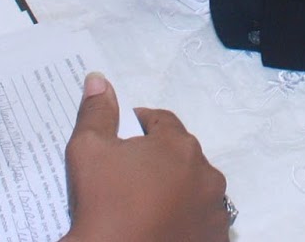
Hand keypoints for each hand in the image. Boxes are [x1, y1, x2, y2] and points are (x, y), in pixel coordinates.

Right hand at [62, 73, 230, 241]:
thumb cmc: (103, 204)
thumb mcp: (88, 151)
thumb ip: (97, 112)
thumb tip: (99, 80)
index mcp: (179, 146)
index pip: (161, 122)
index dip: (139, 126)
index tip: (122, 138)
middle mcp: (207, 175)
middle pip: (181, 156)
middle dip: (159, 160)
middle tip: (130, 176)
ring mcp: (215, 211)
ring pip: (195, 189)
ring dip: (177, 190)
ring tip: (147, 205)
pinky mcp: (216, 239)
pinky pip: (203, 220)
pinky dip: (188, 219)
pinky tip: (164, 225)